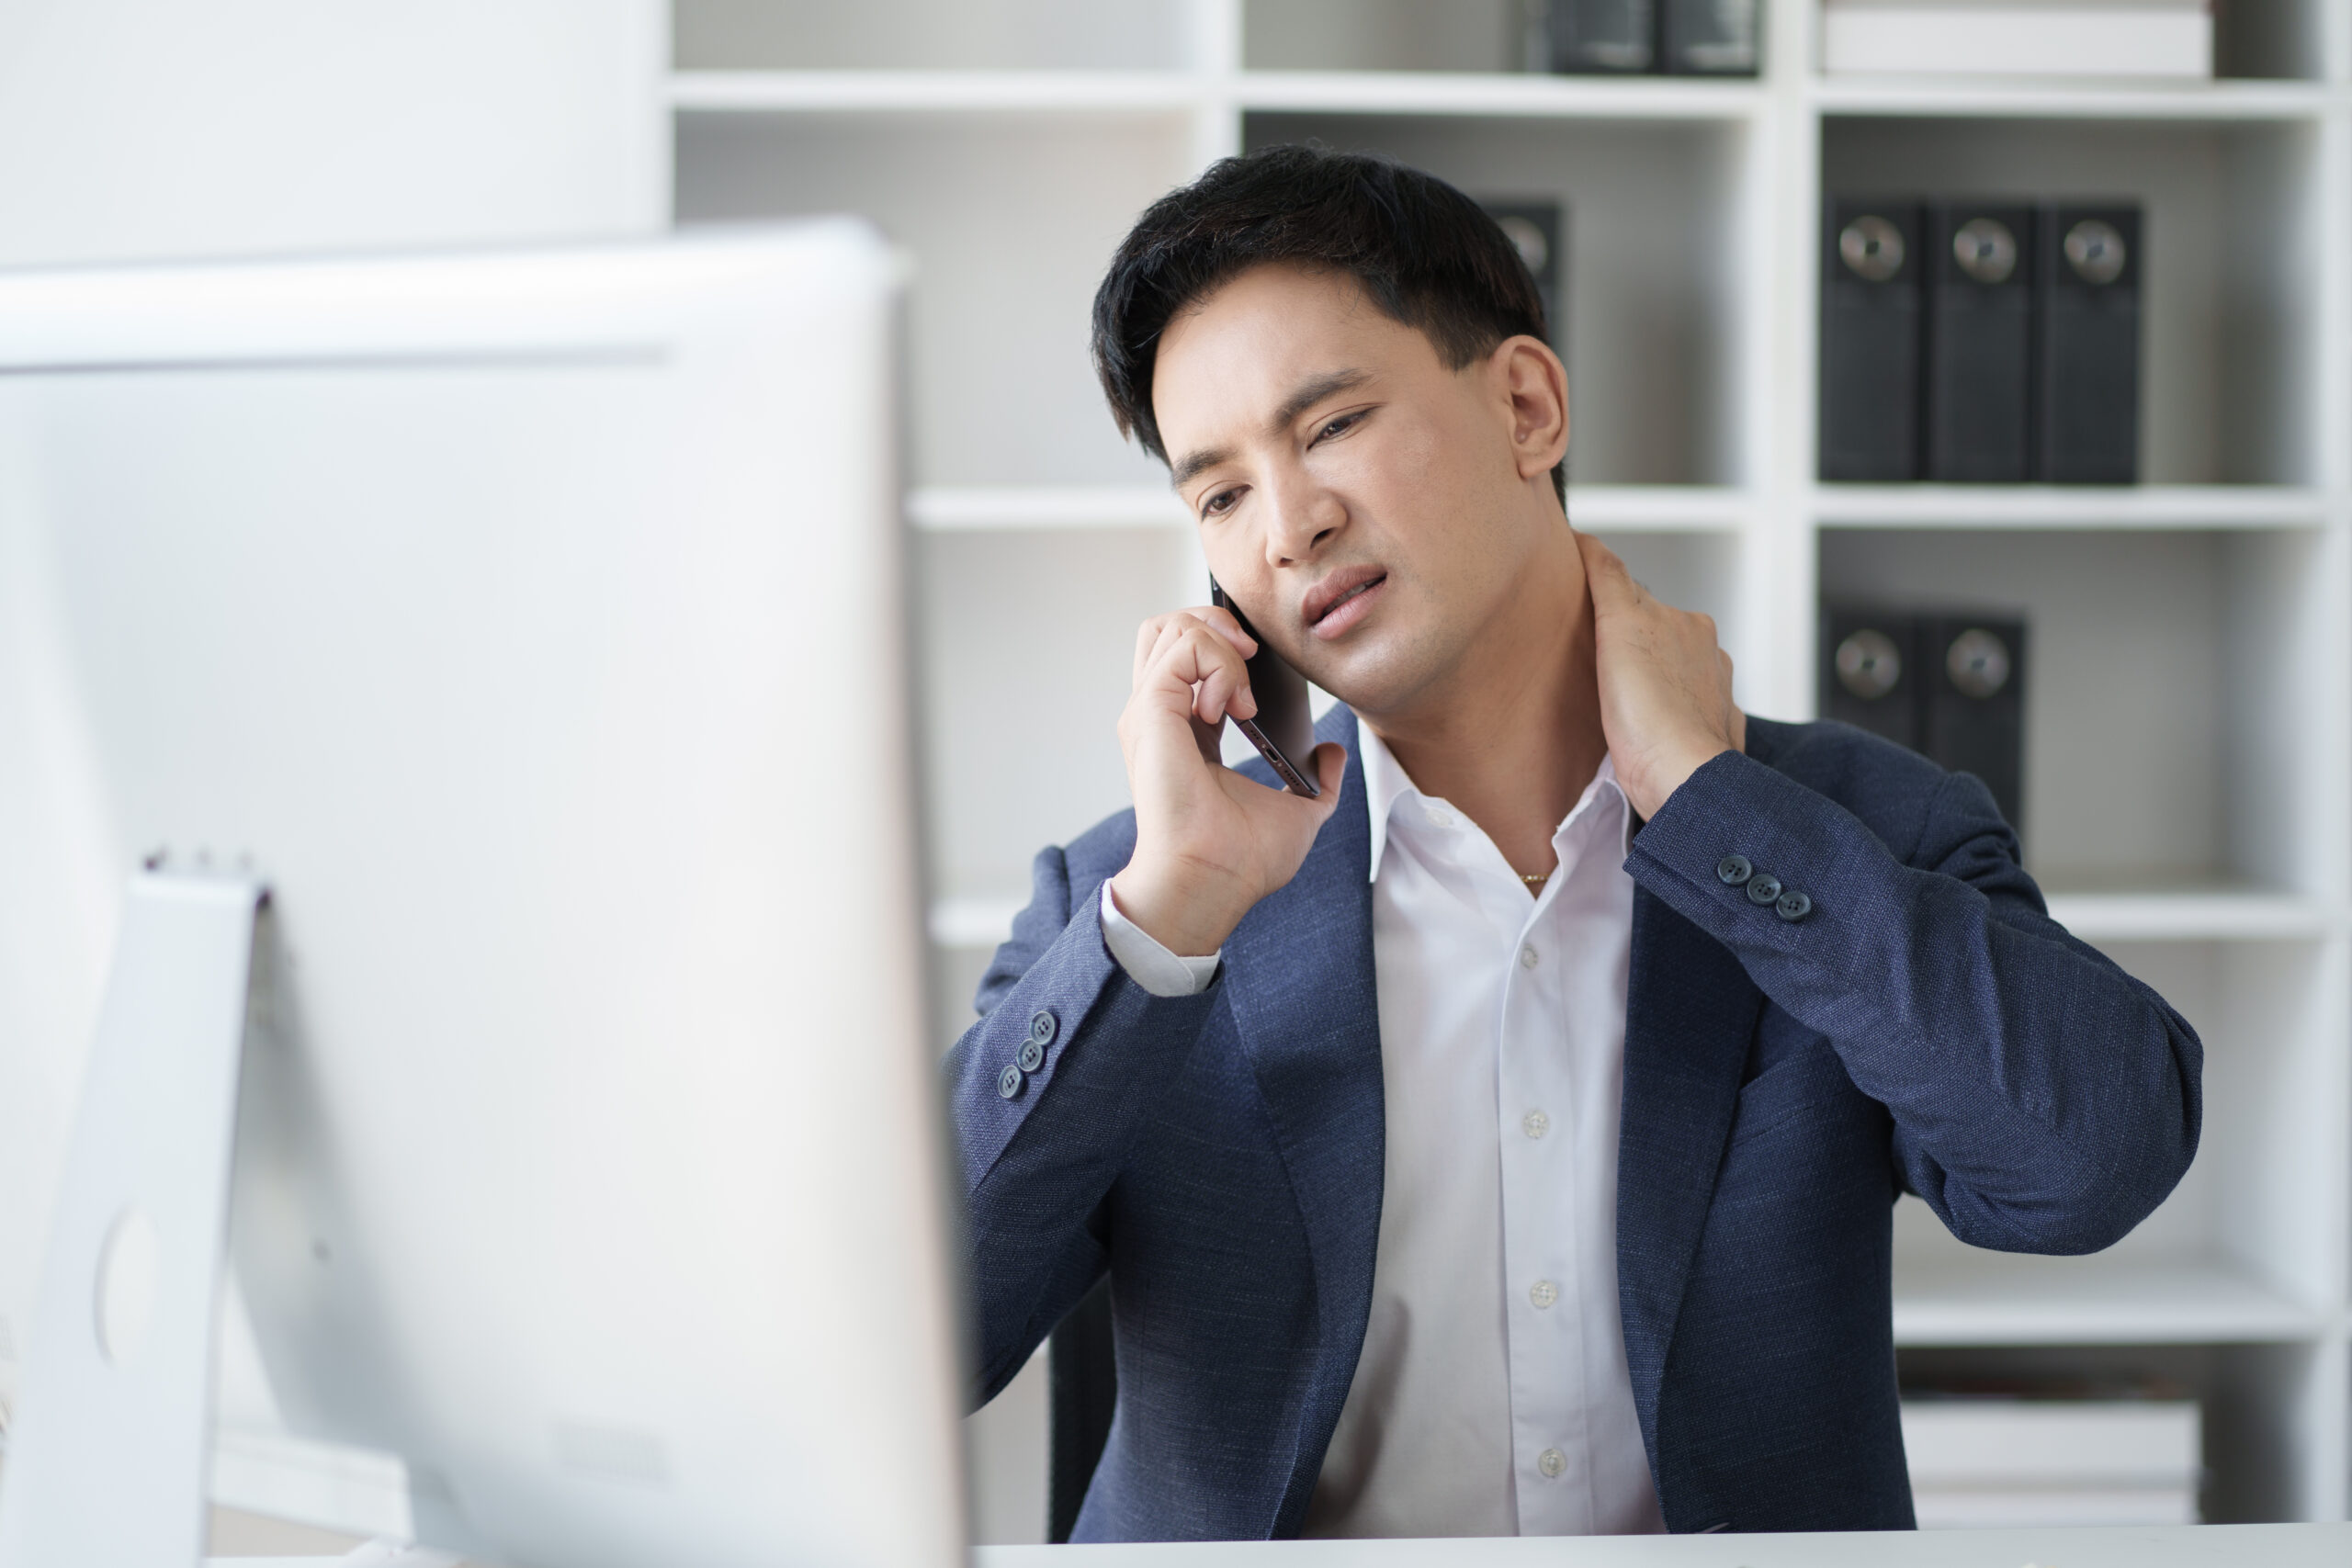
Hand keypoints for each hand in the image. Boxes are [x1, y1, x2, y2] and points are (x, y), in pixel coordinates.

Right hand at [1108, 606, 1346, 955]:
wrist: (1215, 883)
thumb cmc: (1241, 862)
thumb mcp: (1298, 814)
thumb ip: (1318, 781)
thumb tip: (1331, 754)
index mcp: (1187, 733)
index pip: (1191, 658)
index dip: (1227, 645)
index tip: (1262, 673)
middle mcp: (1161, 717)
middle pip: (1168, 629)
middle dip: (1216, 622)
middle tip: (1252, 657)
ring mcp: (1151, 713)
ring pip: (1170, 628)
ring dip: (1219, 641)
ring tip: (1244, 689)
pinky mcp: (1151, 712)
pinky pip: (1183, 648)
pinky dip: (1219, 663)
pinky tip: (1236, 705)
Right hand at [1577, 532, 1745, 820]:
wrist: (1682, 778)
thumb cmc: (1647, 712)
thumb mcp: (1619, 627)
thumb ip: (1607, 578)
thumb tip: (1589, 539)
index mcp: (1688, 623)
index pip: (1636, 596)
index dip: (1605, 597)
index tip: (1582, 598)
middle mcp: (1707, 652)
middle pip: (1657, 632)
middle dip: (1631, 638)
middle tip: (1595, 655)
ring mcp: (1714, 693)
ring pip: (1674, 671)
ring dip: (1653, 675)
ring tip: (1622, 696)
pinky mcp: (1713, 731)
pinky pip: (1688, 710)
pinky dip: (1671, 710)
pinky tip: (1650, 725)